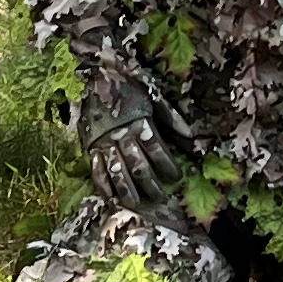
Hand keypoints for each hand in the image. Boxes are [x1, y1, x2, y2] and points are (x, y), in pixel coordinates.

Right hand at [79, 76, 179, 208]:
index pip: (157, 150)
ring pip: (118, 172)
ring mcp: (105, 144)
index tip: (177, 177)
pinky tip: (111, 199)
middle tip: (160, 198)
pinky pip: (97, 170)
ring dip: (128, 190)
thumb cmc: (128, 87)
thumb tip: (191, 138)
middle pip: (139, 166)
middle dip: (151, 184)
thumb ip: (172, 118)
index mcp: (141, 124)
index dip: (168, 165)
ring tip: (137, 204)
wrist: (95, 77)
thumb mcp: (153, 97)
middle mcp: (123, 137)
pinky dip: (104, 186)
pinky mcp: (91, 147)